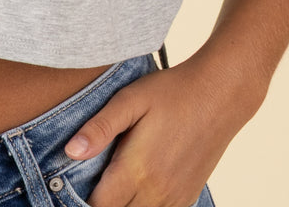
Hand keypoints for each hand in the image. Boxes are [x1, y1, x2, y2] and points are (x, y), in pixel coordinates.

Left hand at [63, 55, 261, 206]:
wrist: (219, 95)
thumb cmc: (171, 92)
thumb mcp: (129, 100)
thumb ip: (99, 128)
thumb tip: (69, 151)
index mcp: (137, 170)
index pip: (99, 205)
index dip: (80, 199)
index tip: (69, 183)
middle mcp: (157, 192)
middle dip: (102, 202)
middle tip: (92, 180)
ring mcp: (175, 198)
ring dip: (123, 204)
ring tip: (113, 182)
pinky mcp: (188, 196)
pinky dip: (143, 205)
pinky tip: (136, 186)